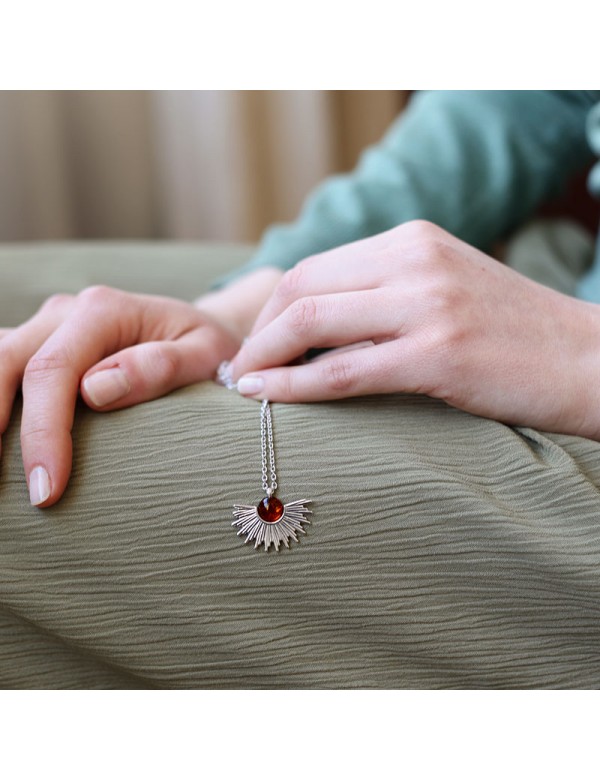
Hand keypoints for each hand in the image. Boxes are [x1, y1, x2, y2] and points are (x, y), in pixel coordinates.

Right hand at [1, 286, 241, 507]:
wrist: (197, 333)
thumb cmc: (206, 349)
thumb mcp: (205, 355)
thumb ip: (160, 367)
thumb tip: (96, 389)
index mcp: (104, 311)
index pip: (53, 370)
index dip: (43, 432)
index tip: (48, 489)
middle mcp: (66, 312)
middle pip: (7, 364)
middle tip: (20, 494)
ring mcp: (46, 327)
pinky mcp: (38, 345)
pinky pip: (2, 367)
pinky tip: (1, 442)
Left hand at [229, 220, 599, 439]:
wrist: (584, 360)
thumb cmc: (511, 333)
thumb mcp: (443, 289)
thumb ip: (384, 293)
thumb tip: (314, 326)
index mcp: (413, 239)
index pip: (315, 266)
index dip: (269, 306)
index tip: (254, 339)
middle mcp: (415, 260)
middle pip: (300, 286)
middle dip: (256, 330)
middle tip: (237, 365)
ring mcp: (427, 305)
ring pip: (311, 321)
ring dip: (263, 355)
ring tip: (241, 383)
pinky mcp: (437, 355)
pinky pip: (341, 370)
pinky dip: (292, 384)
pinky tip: (264, 396)